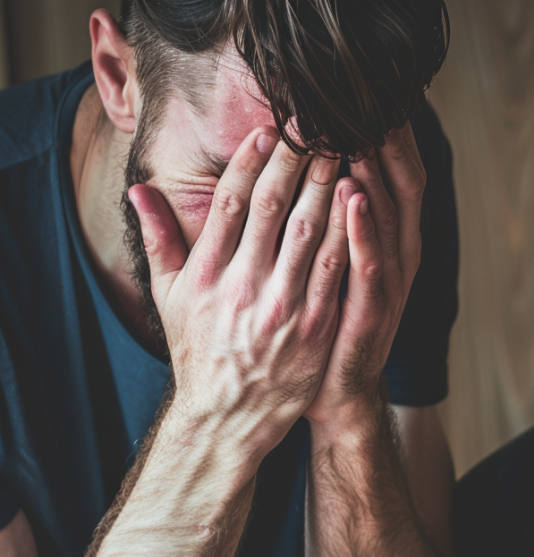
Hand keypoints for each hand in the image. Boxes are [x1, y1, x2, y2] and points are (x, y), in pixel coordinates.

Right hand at [128, 128, 357, 463]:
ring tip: (343, 153)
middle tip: (317, 126)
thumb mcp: (170, 299)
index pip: (233, 204)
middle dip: (297, 162)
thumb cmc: (199, 354)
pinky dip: (348, 234)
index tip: (269, 131)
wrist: (229, 417)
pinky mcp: (315, 329)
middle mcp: (245, 287)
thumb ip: (158, 241)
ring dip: (327, 188)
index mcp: (208, 275)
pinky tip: (359, 205)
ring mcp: (283, 309)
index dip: (252, 162)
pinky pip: (335, 272)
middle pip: (275, 209)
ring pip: (309, 234)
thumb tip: (139, 188)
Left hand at [303, 124, 426, 428]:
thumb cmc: (326, 328)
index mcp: (384, 244)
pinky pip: (370, 266)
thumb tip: (321, 167)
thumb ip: (329, 220)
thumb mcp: (329, 267)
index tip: (363, 96)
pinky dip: (365, 231)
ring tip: (363, 133)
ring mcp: (388, 287)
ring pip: (390, 221)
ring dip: (377, 176)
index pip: (392, 176)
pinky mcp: (373, 313)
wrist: (337, 394)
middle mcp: (395, 258)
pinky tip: (354, 196)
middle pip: (401, 188)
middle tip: (370, 101)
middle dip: (387, 144)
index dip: (384, 137)